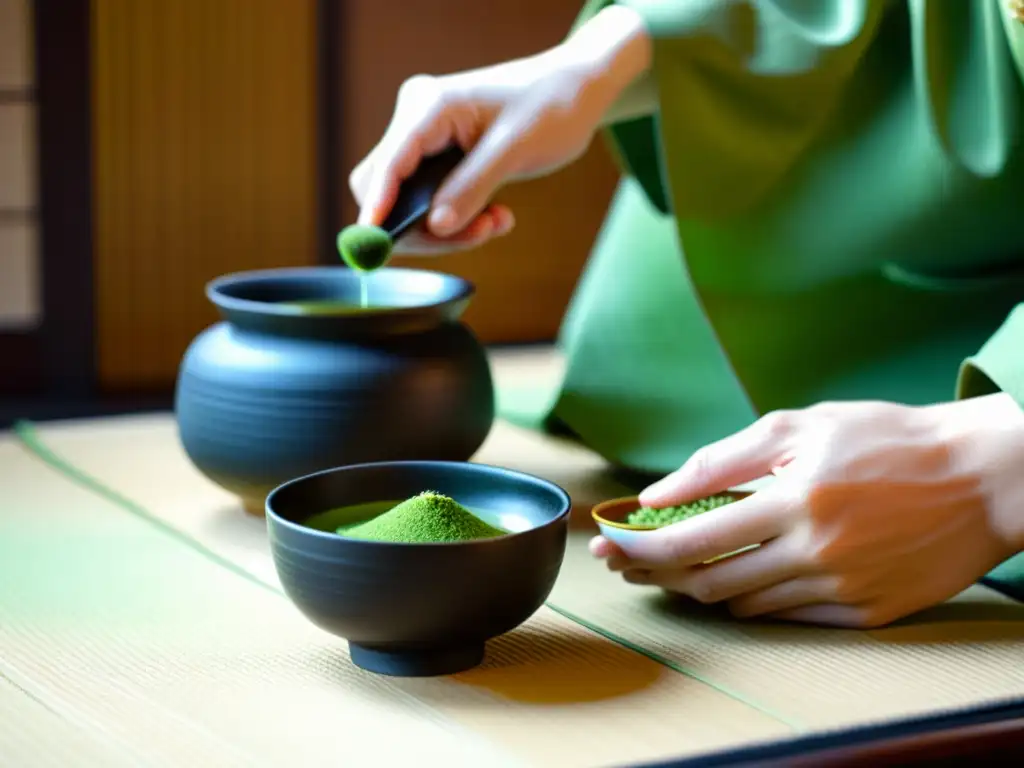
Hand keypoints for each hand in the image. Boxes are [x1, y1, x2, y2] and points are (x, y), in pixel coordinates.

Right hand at [348, 5, 651, 253]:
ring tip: (495, 223)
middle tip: (477, 235)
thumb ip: (472, 187)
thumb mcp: (515, 150)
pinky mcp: (438, 156)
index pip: (387, 165)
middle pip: (385, 189)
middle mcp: (416, 118)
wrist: (575, 90)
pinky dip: (457, 218)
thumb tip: (435, 226)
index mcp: (428, 106)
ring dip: (447, 226)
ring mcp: (425, 137)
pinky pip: (429, 199)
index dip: (379, 208)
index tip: (378, 247)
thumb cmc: (551, 107)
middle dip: (423, 225)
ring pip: (406, 201)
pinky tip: (496, 215)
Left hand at [591, 395, 1023, 627]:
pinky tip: (741, 577)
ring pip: (745, 604)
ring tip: (680, 566)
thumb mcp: (801, 426)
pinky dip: (755, 600)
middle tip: (629, 563)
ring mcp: (843, 589)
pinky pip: (789, 618)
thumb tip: (656, 495)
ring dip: (703, 587)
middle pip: (709, 583)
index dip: (641, 549)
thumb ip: (722, 461)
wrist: (982, 476)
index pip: (693, 541)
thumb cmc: (886, 439)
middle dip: (657, 575)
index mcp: (795, 500)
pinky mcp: (867, 613)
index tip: (608, 547)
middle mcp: (815, 552)